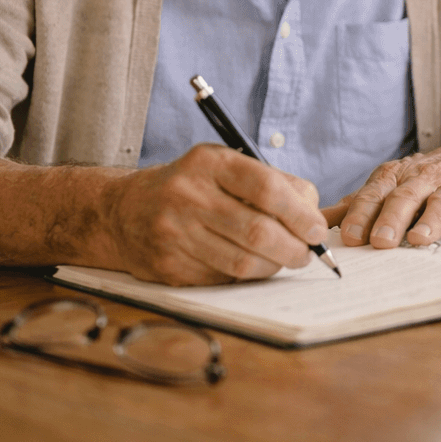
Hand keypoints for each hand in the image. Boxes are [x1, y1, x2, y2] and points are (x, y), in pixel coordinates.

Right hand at [102, 144, 326, 285]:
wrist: (123, 211)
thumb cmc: (192, 185)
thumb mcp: (226, 166)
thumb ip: (274, 182)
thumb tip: (314, 213)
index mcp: (209, 162)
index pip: (267, 188)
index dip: (299, 213)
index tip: (317, 230)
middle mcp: (187, 195)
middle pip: (257, 231)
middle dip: (293, 248)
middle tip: (307, 253)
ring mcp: (174, 233)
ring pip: (242, 261)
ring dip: (274, 266)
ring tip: (285, 260)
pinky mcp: (168, 266)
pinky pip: (222, 279)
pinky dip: (246, 276)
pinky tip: (251, 266)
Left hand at [327, 140, 440, 248]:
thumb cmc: (431, 180)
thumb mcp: (393, 185)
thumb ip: (357, 205)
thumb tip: (315, 221)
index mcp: (398, 176)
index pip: (375, 193)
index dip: (362, 215)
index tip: (350, 237)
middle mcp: (427, 177)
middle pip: (406, 196)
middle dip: (392, 218)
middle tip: (380, 241)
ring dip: (430, 220)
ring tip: (419, 239)